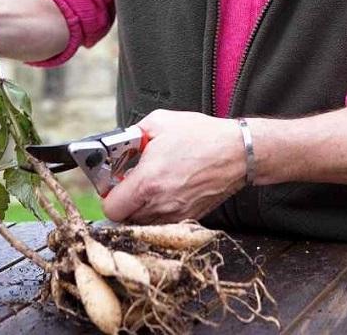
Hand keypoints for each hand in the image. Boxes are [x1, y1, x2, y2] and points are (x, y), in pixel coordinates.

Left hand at [101, 109, 247, 223]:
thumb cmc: (202, 136)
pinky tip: (165, 193)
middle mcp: (160, 204)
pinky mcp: (189, 217)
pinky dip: (158, 212)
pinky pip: (163, 222)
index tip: (113, 185)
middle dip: (122, 203)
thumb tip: (120, 144)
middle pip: (125, 219)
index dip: (108, 196)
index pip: (111, 207)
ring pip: (143, 223)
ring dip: (139, 209)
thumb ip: (132, 135)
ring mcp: (176, 214)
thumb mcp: (159, 123)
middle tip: (128, 186)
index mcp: (147, 182)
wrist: (238, 152)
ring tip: (148, 189)